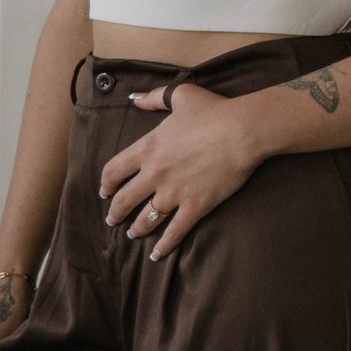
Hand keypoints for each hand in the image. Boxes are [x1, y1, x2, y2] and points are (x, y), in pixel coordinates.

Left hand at [100, 84, 262, 259]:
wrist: (245, 130)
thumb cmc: (216, 111)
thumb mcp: (183, 96)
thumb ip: (155, 97)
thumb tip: (133, 97)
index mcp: (148, 148)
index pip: (114, 171)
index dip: (106, 183)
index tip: (105, 191)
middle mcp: (154, 174)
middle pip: (124, 200)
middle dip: (115, 212)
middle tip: (113, 219)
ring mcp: (174, 192)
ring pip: (146, 218)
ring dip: (137, 228)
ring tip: (134, 234)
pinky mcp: (195, 205)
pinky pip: (175, 231)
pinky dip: (165, 245)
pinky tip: (158, 254)